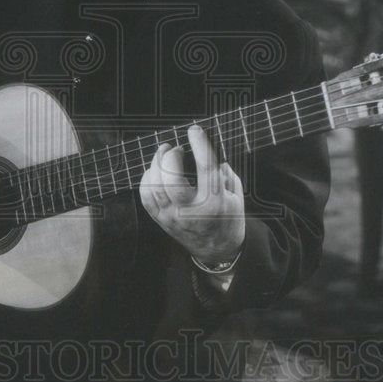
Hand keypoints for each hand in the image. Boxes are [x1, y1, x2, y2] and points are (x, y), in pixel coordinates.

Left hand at [139, 124, 244, 264]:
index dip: (199, 145)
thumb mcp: (236, 194)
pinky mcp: (162, 220)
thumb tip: (210, 152)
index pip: (206, 167)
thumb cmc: (228, 219)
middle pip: (171, 179)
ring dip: (156, 165)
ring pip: (155, 186)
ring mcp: (173, 217)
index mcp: (215, 202)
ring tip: (163, 155)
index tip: (194, 131)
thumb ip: (225, 172)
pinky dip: (147, 180)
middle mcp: (192, 210)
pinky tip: (154, 172)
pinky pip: (146, 197)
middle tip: (175, 148)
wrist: (218, 250)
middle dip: (170, 157)